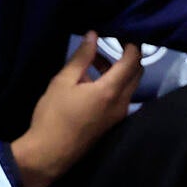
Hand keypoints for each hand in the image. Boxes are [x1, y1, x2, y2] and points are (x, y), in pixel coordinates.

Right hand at [11, 32, 143, 186]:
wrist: (49, 153)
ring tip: (91, 61)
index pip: (132, 61)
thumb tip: (93, 36)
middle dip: (128, 56)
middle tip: (109, 44)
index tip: (121, 33)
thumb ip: (81, 58)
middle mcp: (122, 103)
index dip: (131, 44)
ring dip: (117, 70)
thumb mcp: (63, 82)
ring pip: (129, 86)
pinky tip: (90, 82)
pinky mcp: (112, 123)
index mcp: (110, 90)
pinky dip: (113, 84)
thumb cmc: (53, 115)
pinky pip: (121, 97)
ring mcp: (118, 115)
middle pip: (136, 73)